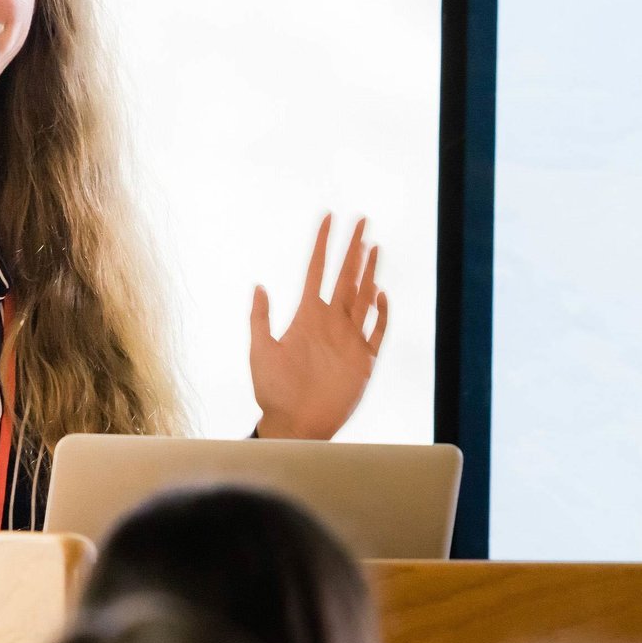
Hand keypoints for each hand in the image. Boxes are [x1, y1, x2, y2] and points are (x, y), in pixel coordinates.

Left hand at [249, 215, 387, 439]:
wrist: (294, 425)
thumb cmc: (273, 392)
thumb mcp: (260, 351)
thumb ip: (260, 318)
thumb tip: (259, 285)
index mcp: (306, 316)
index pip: (317, 270)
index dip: (322, 243)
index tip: (328, 218)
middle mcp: (330, 322)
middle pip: (345, 276)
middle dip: (353, 248)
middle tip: (361, 220)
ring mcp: (349, 339)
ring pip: (363, 297)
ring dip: (369, 272)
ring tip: (374, 246)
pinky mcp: (364, 360)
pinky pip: (377, 331)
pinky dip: (382, 313)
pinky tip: (382, 294)